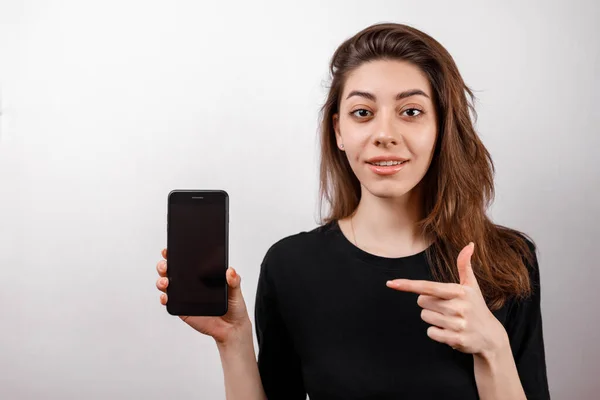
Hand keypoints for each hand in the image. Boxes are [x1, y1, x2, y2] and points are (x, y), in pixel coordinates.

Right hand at [156, 248, 251, 344]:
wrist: (231, 328)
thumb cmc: (233, 307)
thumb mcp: (235, 291)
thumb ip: (234, 281)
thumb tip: (231, 271)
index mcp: (203, 275)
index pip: (187, 262)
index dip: (176, 255)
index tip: (170, 250)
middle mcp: (191, 284)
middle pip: (172, 271)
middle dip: (164, 266)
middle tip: (165, 265)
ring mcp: (185, 297)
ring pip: (168, 285)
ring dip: (162, 281)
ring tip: (165, 281)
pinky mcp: (183, 309)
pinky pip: (170, 303)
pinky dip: (165, 298)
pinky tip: (166, 296)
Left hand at [386, 242, 507, 356]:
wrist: (490, 337)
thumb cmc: (476, 307)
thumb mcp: (472, 286)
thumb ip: (465, 265)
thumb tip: (469, 244)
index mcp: (459, 292)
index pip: (428, 287)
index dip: (408, 285)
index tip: (391, 283)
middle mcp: (458, 307)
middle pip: (422, 302)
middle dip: (429, 304)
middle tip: (446, 308)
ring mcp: (458, 324)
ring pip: (425, 317)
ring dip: (433, 319)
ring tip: (450, 320)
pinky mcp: (456, 339)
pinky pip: (431, 333)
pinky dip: (436, 332)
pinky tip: (450, 332)